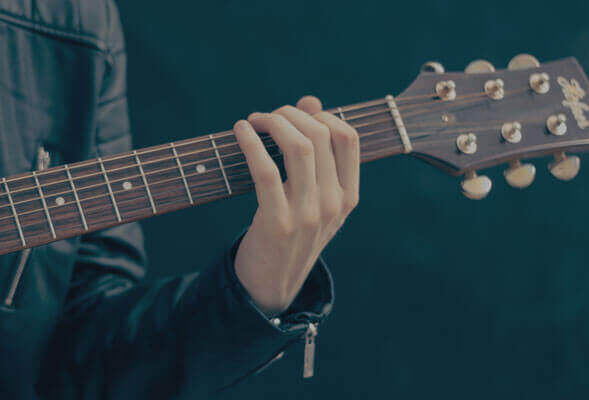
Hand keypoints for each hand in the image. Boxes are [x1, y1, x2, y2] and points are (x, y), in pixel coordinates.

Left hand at [233, 96, 358, 316]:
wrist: (271, 285)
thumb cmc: (289, 233)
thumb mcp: (312, 197)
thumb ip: (316, 153)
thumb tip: (310, 102)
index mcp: (348, 197)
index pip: (348, 138)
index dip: (321, 115)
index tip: (296, 115)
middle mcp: (334, 204)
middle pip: (320, 135)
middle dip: (289, 114)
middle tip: (266, 116)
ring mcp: (308, 214)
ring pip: (298, 147)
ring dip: (272, 122)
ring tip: (253, 121)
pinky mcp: (277, 222)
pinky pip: (265, 170)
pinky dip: (250, 143)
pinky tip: (240, 131)